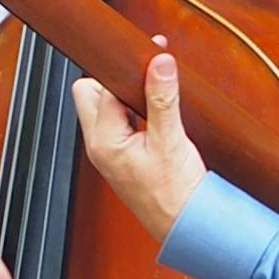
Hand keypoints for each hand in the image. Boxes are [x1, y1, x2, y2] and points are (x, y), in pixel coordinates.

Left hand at [72, 45, 209, 243]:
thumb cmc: (175, 194)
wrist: (186, 226)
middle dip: (117, 80)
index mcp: (103, 140)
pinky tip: (156, 114)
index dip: (127, 68)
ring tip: (156, 95)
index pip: (103, 87)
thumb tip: (159, 62)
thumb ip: (163, 98)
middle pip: (91, 93)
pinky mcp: (121, 156)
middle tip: (148, 76)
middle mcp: (99, 145)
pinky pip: (118, 122)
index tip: (150, 52)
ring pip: (105, 107)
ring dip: (127, 96)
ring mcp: (108, 152)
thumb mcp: (171, 140)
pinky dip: (133, 111)